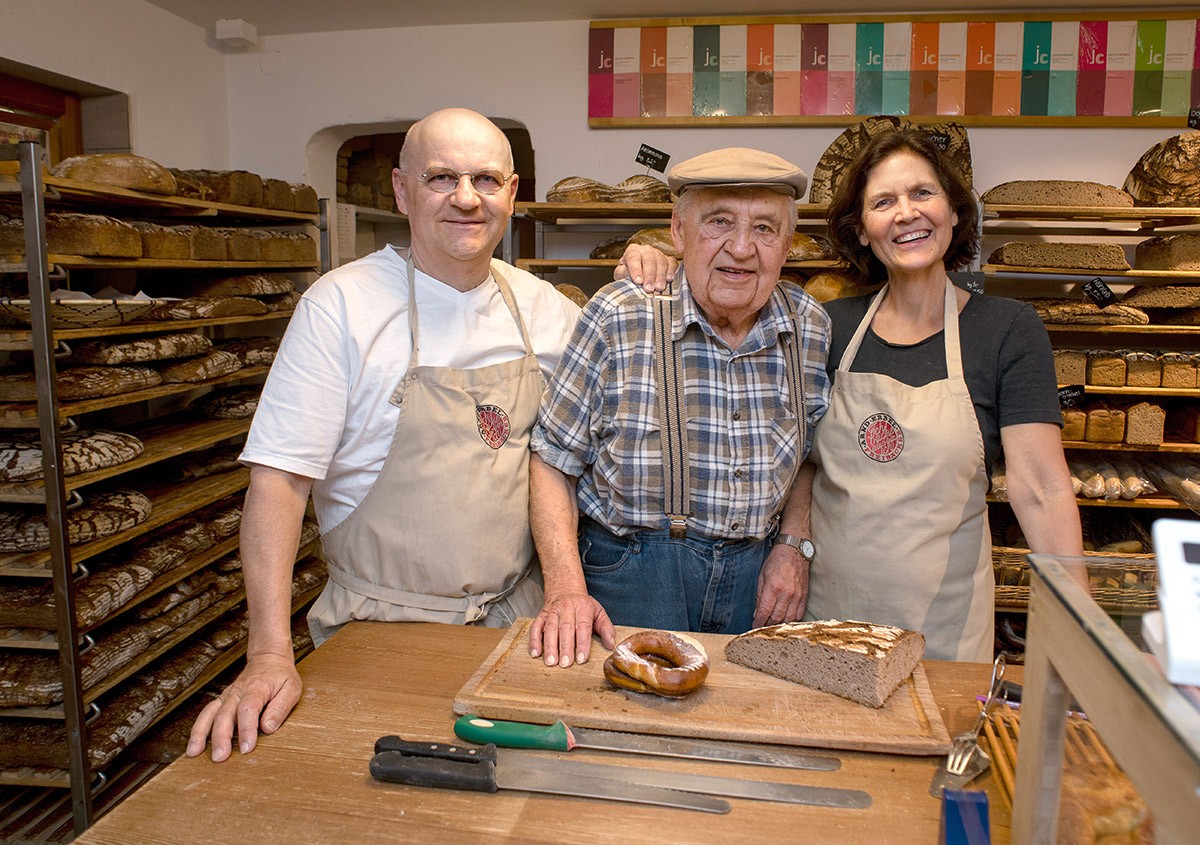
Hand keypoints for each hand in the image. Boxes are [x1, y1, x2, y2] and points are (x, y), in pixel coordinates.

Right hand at [186, 651, 300, 761]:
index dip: (246, 729)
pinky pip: (206, 714)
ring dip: (201, 734)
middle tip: (220, 757)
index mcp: (257, 688)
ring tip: (194, 753)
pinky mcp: (222, 700)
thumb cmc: (281, 675)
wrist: (268, 658)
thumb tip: (267, 728)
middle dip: (221, 737)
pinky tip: (193, 744)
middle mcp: (237, 692)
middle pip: (225, 715)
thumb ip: (280, 708)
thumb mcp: (291, 688)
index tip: (246, 748)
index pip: (248, 710)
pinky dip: (197, 729)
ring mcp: (227, 696)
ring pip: (210, 714)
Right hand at [528, 591, 614, 667]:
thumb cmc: (584, 606)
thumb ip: (606, 629)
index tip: (581, 659)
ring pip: (550, 629)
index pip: (583, 626)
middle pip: (565, 628)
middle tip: (565, 664)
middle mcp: (566, 608)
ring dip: (549, 647)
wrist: (566, 590)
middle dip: (565, 647)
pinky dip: (534, 640)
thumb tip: (611, 645)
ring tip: (551, 662)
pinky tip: (535, 653)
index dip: (582, 643)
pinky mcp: (541, 615)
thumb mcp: (599, 613)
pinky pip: (536, 627)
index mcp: (583, 607)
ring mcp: (552, 611)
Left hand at [615, 243, 676, 292]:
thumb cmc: (629, 274)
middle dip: (649, 276)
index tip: (638, 281)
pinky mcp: (668, 260)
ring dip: (660, 276)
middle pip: (649, 260)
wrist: (639, 276)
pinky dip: (671, 271)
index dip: (636, 270)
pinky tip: (669, 280)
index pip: (633, 257)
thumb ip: (622, 273)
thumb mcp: (622, 274)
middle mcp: (646, 250)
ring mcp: (658, 254)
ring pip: (661, 262)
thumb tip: (627, 274)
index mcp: (633, 250)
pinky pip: (672, 263)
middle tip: (648, 288)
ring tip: (658, 288)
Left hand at [753, 545, 808, 627]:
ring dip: (779, 625)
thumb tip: (757, 612)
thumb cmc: (776, 561)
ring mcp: (797, 596)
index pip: (764, 612)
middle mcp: (786, 594)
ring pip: (788, 619)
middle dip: (767, 626)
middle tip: (762, 629)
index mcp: (773, 588)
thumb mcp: (762, 576)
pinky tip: (786, 622)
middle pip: (776, 618)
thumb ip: (760, 596)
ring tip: (773, 627)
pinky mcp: (804, 596)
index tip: (754, 628)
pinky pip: (799, 614)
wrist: (794, 551)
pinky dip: (792, 621)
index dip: (758, 623)